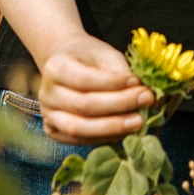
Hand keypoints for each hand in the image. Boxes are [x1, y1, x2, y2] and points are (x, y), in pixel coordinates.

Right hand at [37, 32, 155, 141]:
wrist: (66, 64)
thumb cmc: (88, 58)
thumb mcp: (105, 54)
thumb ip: (121, 73)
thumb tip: (146, 94)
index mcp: (55, 67)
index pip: (85, 79)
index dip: (113, 83)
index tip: (138, 82)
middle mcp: (46, 93)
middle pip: (83, 106)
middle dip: (119, 105)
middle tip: (147, 101)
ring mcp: (48, 114)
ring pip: (79, 128)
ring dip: (113, 128)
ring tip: (139, 122)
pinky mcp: (54, 131)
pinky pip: (80, 140)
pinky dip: (104, 138)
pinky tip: (125, 131)